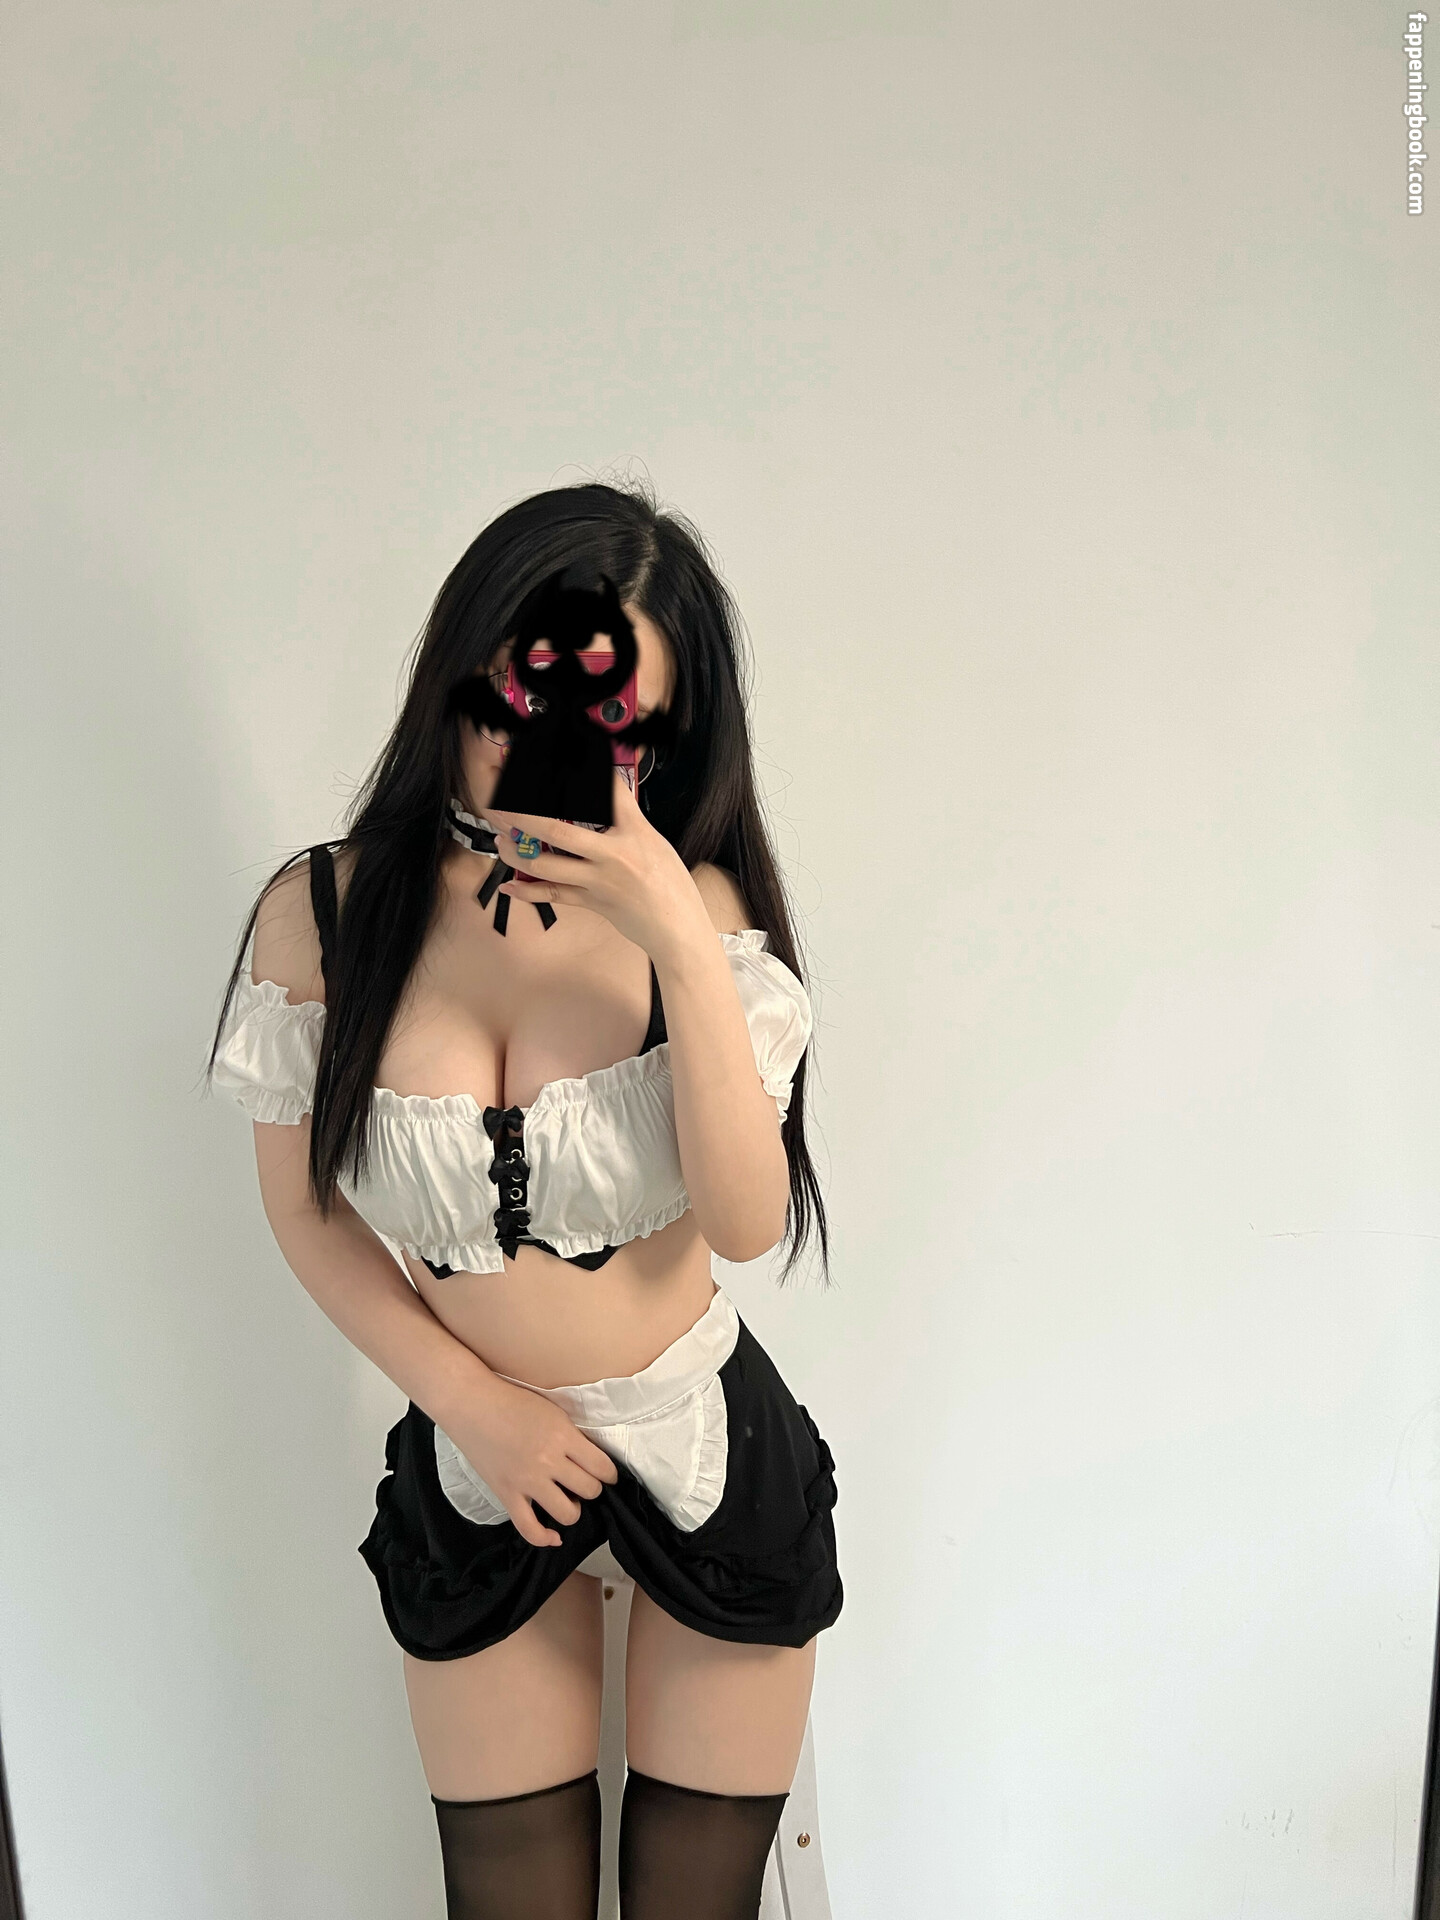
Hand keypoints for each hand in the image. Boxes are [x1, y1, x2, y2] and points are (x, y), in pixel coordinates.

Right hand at [446, 1374, 619, 1547]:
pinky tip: (554, 1536)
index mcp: (563, 1437)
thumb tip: (590, 1462)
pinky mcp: (506, 1494)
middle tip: (584, 1482)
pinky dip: (545, 1538)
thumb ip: (572, 1437)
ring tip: (568, 1498)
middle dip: (592, 1488)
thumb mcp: (553, 1412)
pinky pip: (529, 1528)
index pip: (602, 1467)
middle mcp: (548, 1462)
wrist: (471, 1405)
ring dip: (573, 1508)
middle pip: (589, 1490)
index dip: (610, 1474)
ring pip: (567, 1513)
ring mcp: (526, 1481)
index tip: (607, 1475)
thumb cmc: (513, 1401)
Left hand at [485, 764, 712, 963]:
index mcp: (635, 833)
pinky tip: (510, 884)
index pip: (608, 793)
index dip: (585, 775)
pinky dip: (528, 892)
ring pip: (547, 867)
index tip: (559, 760)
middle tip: (500, 807)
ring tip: (501, 841)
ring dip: (517, 853)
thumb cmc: (671, 885)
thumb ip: (628, 819)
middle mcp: (613, 856)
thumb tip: (607, 797)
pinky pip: (554, 895)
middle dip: (523, 818)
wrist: (678, 927)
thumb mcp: (655, 841)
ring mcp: (600, 882)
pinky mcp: (593, 902)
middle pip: (558, 833)